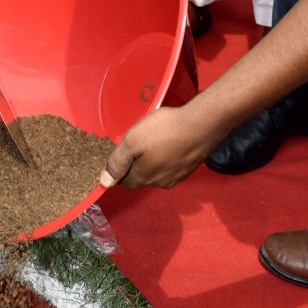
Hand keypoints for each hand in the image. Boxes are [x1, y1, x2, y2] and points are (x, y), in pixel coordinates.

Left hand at [100, 104, 214, 190]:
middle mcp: (162, 183)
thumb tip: (105, 182)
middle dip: (136, 163)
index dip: (119, 169)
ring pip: (158, 171)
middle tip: (137, 142)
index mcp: (145, 178)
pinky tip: (171, 141)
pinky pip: (173, 165)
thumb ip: (117, 162)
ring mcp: (179, 176)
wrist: (202, 124)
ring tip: (155, 139)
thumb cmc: (164, 130)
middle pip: (142, 176)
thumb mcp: (133, 141)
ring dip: (153, 159)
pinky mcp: (190, 167)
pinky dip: (168, 156)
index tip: (121, 153)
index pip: (125, 182)